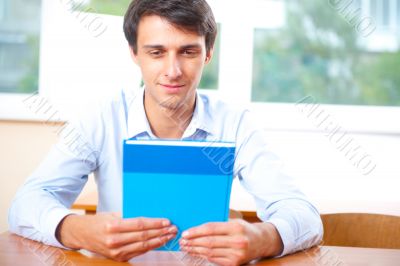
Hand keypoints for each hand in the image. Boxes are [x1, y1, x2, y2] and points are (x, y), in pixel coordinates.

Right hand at [56, 212, 176, 260]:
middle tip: (174, 229)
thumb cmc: (98, 220)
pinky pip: (138, 252)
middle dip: (161, 232)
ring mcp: (116, 252)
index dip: (155, 223)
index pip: (140, 225)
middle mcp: (114, 240)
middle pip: (144, 236)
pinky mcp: (118, 258)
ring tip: (170, 236)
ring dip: (159, 241)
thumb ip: (130, 215)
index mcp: (113, 226)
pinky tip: (160, 242)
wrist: (81, 234)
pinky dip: (151, 247)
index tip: (167, 221)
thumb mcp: (112, 214)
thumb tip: (151, 214)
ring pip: (143, 246)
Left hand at [179, 219, 282, 265]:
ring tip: (186, 247)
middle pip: (209, 242)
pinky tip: (196, 252)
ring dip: (195, 250)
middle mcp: (237, 241)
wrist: (261, 242)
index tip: (185, 233)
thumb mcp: (234, 221)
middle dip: (193, 242)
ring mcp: (236, 254)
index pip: (211, 229)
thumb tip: (197, 228)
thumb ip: (219, 224)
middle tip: (182, 241)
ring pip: (210, 252)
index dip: (196, 231)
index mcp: (236, 227)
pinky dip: (203, 256)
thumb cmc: (244, 229)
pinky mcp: (235, 263)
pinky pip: (214, 259)